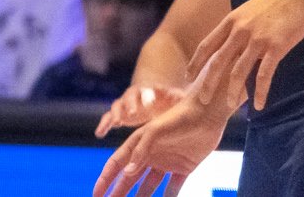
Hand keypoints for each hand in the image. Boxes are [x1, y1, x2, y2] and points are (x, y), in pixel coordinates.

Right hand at [93, 89, 229, 196]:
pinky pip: (174, 186)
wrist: (206, 115)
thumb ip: (141, 151)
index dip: (105, 179)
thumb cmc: (178, 118)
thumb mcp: (155, 131)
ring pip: (150, 185)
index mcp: (137, 143)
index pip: (116, 164)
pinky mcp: (184, 167)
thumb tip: (127, 173)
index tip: (96, 194)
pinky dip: (169, 196)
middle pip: (129, 177)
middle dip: (119, 192)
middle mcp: (149, 154)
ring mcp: (166, 162)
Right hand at [95, 83, 187, 137]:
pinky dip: (103, 125)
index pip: (147, 91)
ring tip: (115, 123)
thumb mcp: (174, 97)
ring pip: (117, 107)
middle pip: (129, 97)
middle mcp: (133, 95)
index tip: (151, 103)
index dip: (148, 97)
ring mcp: (124, 105)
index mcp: (147, 90)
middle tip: (133, 113)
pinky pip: (107, 119)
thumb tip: (183, 95)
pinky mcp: (119, 115)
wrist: (152, 98)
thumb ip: (178, 96)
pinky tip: (99, 134)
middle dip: (130, 105)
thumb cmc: (166, 100)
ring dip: (116, 114)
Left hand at [190, 0, 303, 110]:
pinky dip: (261, 92)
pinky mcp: (276, 47)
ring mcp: (257, 39)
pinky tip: (260, 105)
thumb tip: (232, 43)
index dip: (196, 62)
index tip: (188, 76)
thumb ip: (238, 28)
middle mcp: (239, 31)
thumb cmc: (275, 3)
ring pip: (239, 71)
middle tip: (200, 99)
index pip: (207, 45)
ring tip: (230, 106)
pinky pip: (264, 74)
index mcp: (230, 22)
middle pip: (217, 61)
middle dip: (207, 82)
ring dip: (233, 91)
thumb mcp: (248, 12)